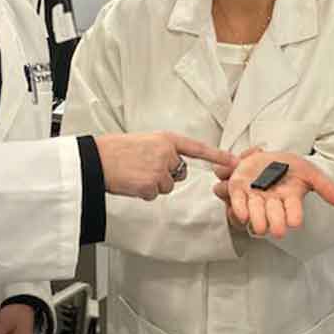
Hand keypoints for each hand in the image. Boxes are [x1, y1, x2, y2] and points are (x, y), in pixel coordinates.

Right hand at [95, 132, 236, 200]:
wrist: (98, 159)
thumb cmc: (116, 150)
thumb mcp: (144, 142)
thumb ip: (162, 151)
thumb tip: (172, 164)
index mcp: (166, 139)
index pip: (197, 148)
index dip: (218, 156)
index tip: (235, 162)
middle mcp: (167, 153)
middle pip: (179, 172)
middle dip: (165, 174)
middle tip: (143, 167)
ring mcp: (161, 170)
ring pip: (167, 186)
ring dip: (153, 184)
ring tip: (134, 174)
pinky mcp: (152, 185)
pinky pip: (154, 194)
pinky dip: (143, 192)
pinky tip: (131, 182)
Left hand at [211, 150, 333, 239]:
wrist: (266, 157)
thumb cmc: (288, 167)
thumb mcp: (309, 172)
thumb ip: (325, 186)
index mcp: (289, 198)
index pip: (294, 210)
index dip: (294, 216)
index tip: (296, 223)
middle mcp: (272, 202)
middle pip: (273, 216)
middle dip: (275, 223)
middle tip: (277, 231)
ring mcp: (254, 198)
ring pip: (254, 213)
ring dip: (256, 219)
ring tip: (259, 226)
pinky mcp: (238, 190)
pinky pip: (237, 202)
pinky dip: (237, 208)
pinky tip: (241, 213)